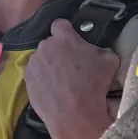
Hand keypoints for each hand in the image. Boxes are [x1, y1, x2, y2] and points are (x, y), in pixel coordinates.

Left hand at [24, 19, 119, 138]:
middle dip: (59, 50)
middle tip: (71, 64)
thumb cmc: (94, 85)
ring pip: (41, 59)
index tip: (72, 40)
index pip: (60, 24)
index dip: (67, 31)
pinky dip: (42, 79)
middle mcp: (44, 46)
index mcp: (63, 37)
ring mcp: (33, 63)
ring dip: (49, 64)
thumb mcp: (110, 60)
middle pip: (50, 43)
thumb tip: (97, 50)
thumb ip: (100, 49)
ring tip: (61, 80)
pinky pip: (35, 74)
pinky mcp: (27, 80)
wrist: (75, 114)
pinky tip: (53, 89)